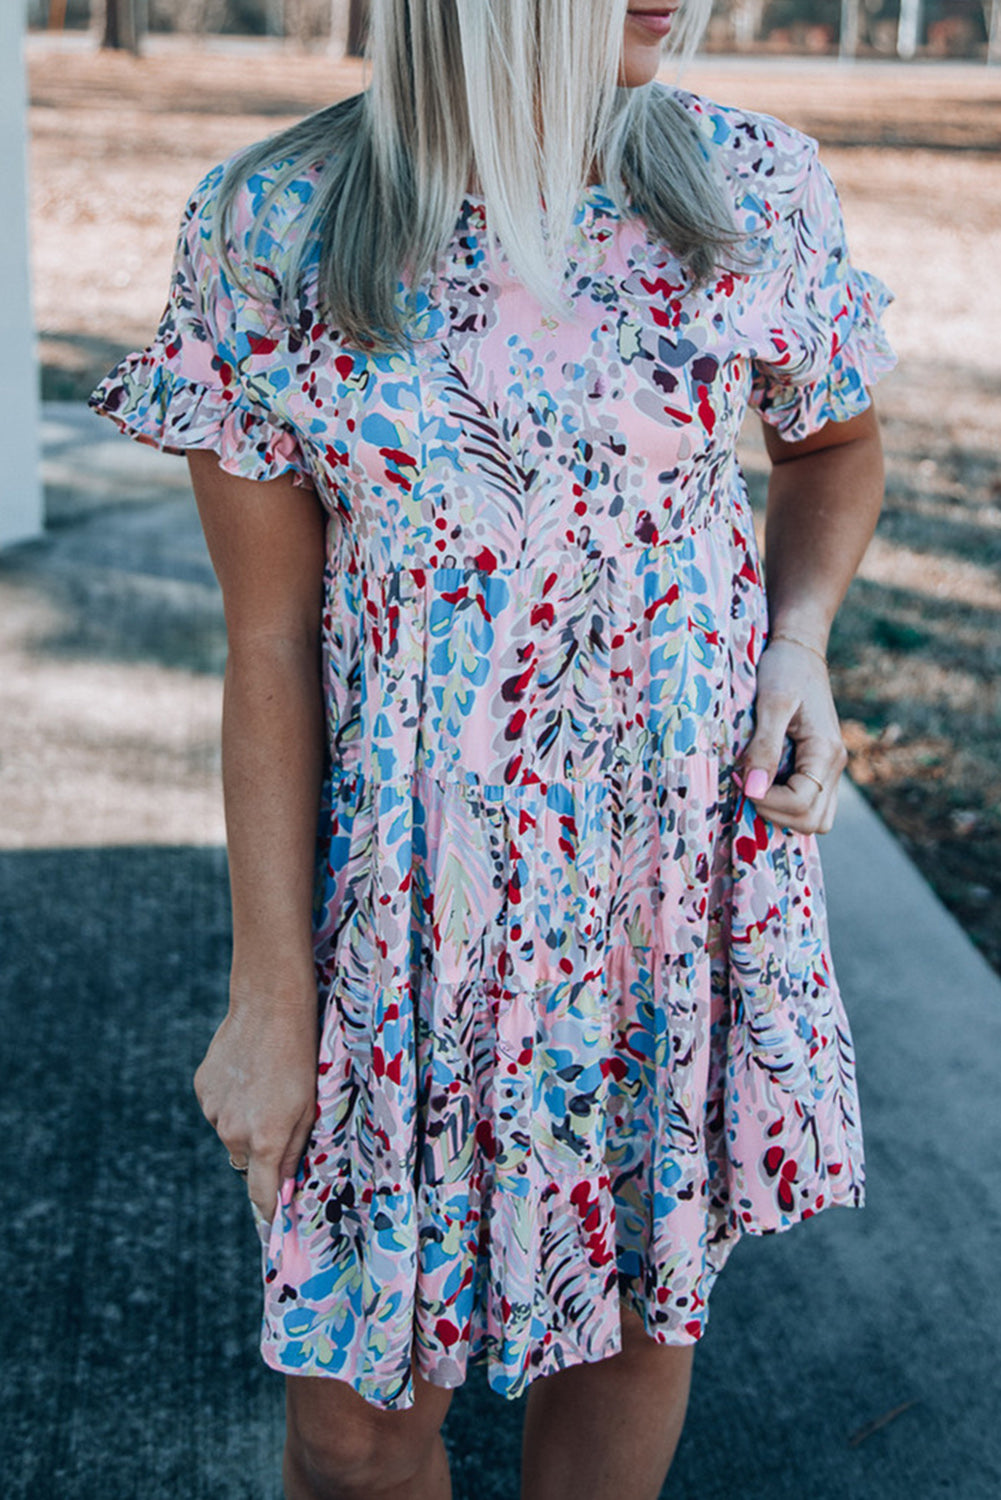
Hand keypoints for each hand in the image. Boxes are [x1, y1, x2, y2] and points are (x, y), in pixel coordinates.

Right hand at [194, 993, 317, 1221]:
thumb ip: (295, 1151)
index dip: (269, 1212)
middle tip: (280, 1116)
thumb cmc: (301, 1057)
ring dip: (245, 1121)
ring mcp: (213, 1110)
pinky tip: (247, 1073)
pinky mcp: (202, 1089)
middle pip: (248, 1160)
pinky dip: (231, 1099)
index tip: (274, 1228)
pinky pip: (218, 1107)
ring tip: (264, 1085)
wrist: (269, 1007)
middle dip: (263, 1150)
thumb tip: (285, 1188)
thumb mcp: (310, 1107)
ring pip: (231, 1132)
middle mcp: (233, 1132)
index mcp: (265, 1141)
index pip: (261, 1196)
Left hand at [740, 636, 847, 834]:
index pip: (802, 803)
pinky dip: (787, 803)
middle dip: (775, 813)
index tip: (742, 780)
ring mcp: (829, 767)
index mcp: (826, 751)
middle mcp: (835, 764)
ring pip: (816, 817)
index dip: (767, 801)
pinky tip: (763, 781)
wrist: (799, 648)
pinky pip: (810, 801)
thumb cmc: (785, 669)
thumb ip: (764, 747)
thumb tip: (754, 789)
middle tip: (747, 787)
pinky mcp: (818, 764)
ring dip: (783, 812)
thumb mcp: (771, 704)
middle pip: (813, 821)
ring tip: (755, 786)